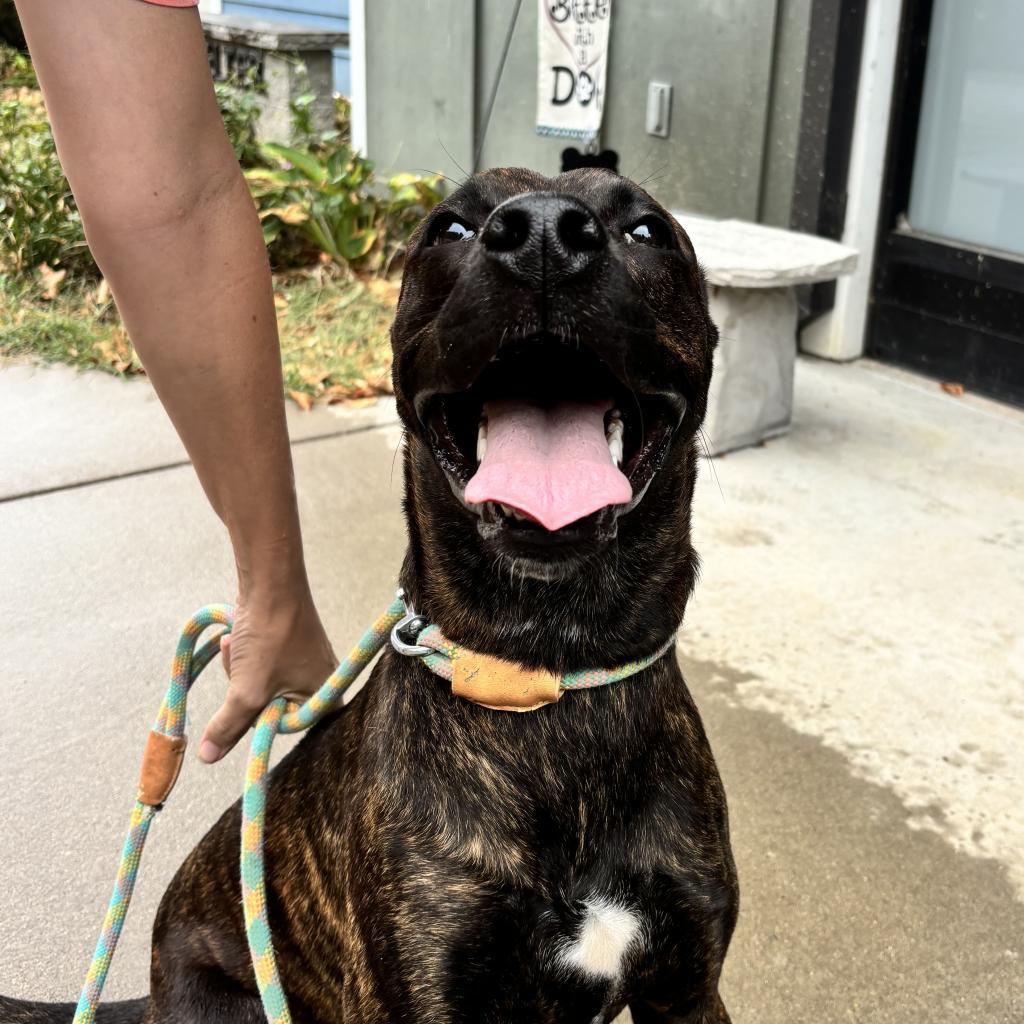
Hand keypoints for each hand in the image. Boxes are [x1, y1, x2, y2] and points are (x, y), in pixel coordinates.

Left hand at [198, 586, 336, 762]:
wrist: (270, 582)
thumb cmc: (271, 636)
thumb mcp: (247, 690)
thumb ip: (229, 727)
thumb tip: (208, 758)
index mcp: (325, 696)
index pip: (292, 729)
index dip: (266, 721)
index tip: (251, 706)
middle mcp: (322, 680)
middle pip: (274, 708)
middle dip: (246, 692)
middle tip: (241, 674)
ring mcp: (306, 660)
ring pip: (263, 686)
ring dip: (241, 673)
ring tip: (236, 649)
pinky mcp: (291, 645)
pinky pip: (263, 665)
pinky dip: (245, 658)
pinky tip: (236, 640)